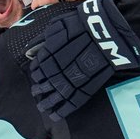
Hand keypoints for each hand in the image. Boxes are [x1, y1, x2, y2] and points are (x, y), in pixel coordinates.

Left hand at [29, 0, 139, 120]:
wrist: (109, 29)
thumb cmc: (85, 23)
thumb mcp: (60, 24)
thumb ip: (45, 39)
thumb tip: (30, 51)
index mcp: (51, 52)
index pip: (39, 66)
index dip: (37, 73)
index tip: (36, 76)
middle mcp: (59, 67)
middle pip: (46, 82)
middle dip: (39, 89)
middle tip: (35, 93)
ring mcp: (74, 77)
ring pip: (57, 93)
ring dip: (48, 102)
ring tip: (42, 108)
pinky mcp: (88, 85)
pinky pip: (73, 100)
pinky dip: (64, 109)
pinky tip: (56, 115)